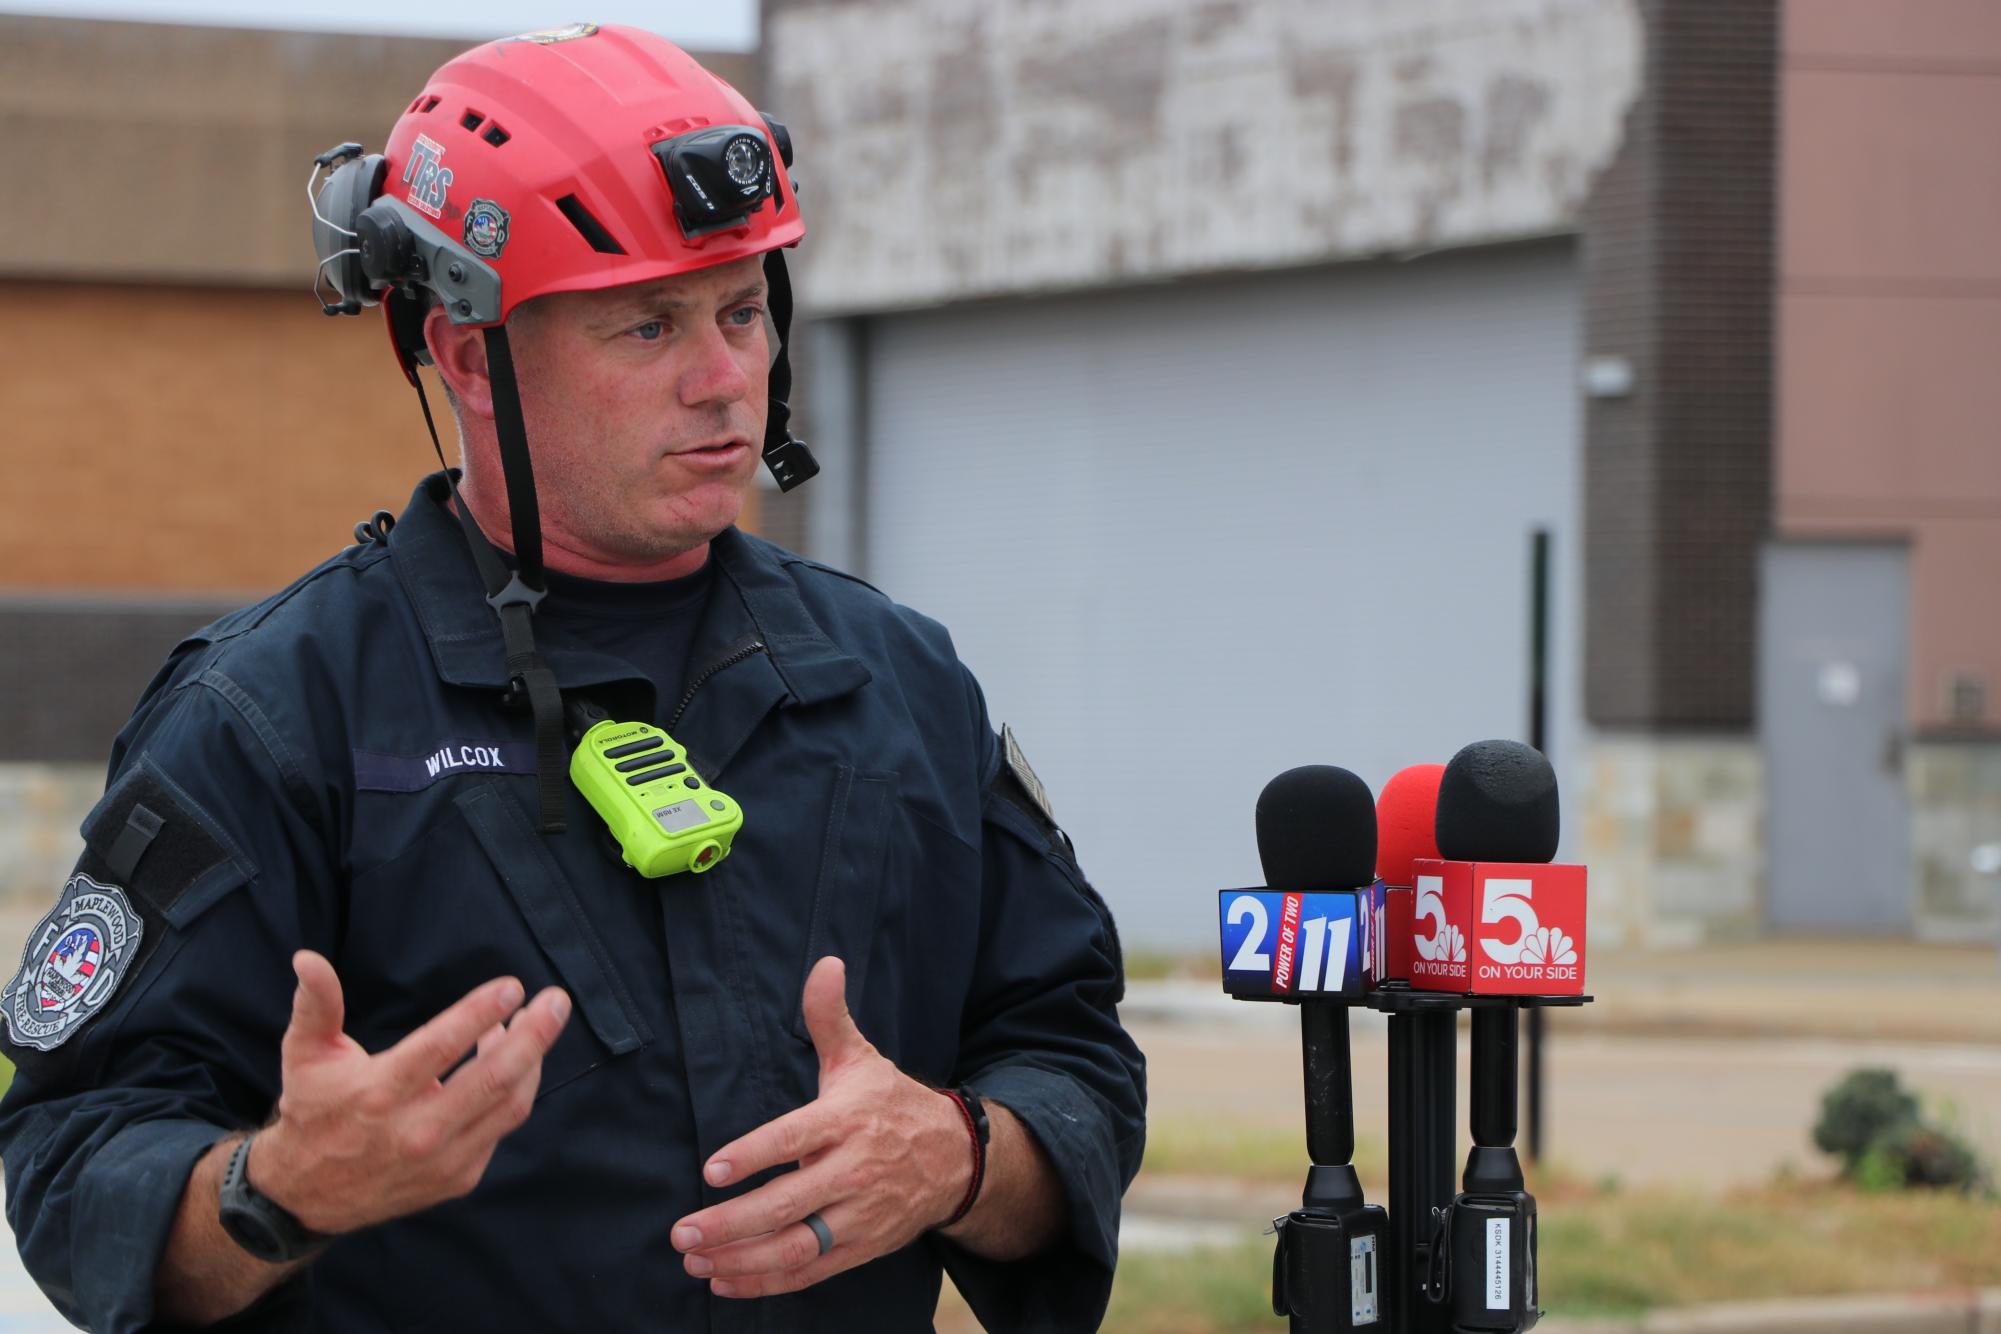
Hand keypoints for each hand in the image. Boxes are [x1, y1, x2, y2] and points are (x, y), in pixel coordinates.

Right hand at [248, 950, 571, 1234]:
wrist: (309, 1196)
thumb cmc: (313, 1112)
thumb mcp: (304, 1055)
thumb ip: (316, 1005)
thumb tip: (308, 959)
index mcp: (378, 1093)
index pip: (441, 1047)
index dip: (480, 1013)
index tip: (512, 986)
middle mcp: (415, 1131)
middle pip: (493, 1078)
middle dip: (534, 1035)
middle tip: (556, 1000)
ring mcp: (442, 1159)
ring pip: (508, 1105)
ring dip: (531, 1060)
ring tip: (535, 1022)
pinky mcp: (458, 1177)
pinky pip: (500, 1127)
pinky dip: (515, 1089)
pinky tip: (511, 1059)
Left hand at [671, 956, 972, 1297]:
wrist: (956, 1158)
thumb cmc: (892, 1105)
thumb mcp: (860, 1058)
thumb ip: (829, 1017)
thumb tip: (824, 963)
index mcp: (848, 1120)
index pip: (795, 1138)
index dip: (754, 1156)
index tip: (712, 1169)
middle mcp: (854, 1170)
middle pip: (789, 1203)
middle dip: (732, 1222)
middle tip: (682, 1231)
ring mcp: (859, 1214)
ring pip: (797, 1246)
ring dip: (742, 1259)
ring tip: (695, 1259)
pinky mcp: (862, 1246)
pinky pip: (811, 1272)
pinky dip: (766, 1282)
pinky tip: (725, 1278)